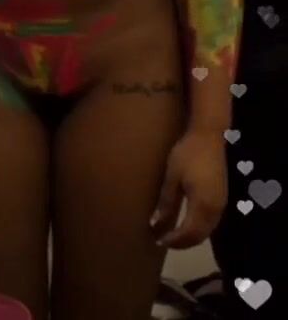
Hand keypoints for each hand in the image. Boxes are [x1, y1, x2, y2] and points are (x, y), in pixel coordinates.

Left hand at [150, 130, 226, 248]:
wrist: (209, 136)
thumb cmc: (187, 154)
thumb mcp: (172, 177)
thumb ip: (166, 203)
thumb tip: (155, 224)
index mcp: (202, 205)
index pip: (189, 234)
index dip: (174, 241)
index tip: (158, 240)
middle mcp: (215, 209)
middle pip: (200, 236)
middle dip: (182, 242)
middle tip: (163, 240)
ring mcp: (221, 204)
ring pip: (207, 231)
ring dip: (190, 236)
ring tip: (172, 235)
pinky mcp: (222, 198)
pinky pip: (211, 222)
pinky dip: (198, 228)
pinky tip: (186, 224)